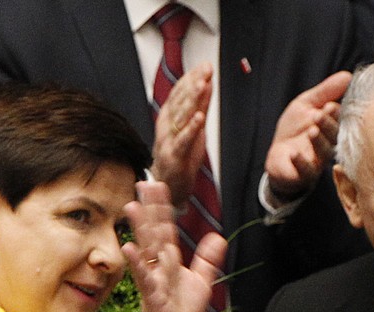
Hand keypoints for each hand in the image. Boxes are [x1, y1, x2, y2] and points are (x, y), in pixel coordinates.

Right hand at [117, 181, 226, 311]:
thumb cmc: (181, 311)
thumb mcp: (201, 281)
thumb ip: (208, 259)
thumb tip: (218, 236)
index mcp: (169, 260)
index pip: (166, 228)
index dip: (163, 207)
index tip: (158, 184)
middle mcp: (159, 265)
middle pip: (154, 231)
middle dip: (150, 207)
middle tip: (144, 181)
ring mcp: (154, 279)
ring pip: (147, 249)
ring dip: (140, 229)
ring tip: (132, 207)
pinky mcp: (153, 296)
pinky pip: (144, 277)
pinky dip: (137, 263)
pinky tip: (129, 248)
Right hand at [151, 62, 212, 207]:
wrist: (168, 183)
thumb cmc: (180, 154)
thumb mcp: (193, 126)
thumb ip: (199, 106)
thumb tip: (207, 82)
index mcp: (169, 115)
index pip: (180, 91)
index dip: (192, 77)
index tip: (205, 65)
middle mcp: (166, 124)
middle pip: (180, 100)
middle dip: (193, 83)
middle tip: (205, 70)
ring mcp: (168, 139)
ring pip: (180, 116)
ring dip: (192, 100)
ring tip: (202, 86)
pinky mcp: (174, 155)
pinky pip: (182, 140)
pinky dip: (191, 128)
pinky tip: (199, 118)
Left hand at [265, 71, 351, 200]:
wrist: (278, 156)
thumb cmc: (295, 129)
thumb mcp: (307, 104)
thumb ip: (325, 91)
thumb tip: (348, 76)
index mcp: (332, 128)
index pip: (341, 121)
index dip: (337, 115)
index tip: (332, 106)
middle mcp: (328, 145)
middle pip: (334, 137)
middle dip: (329, 125)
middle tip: (321, 114)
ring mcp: (317, 161)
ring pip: (323, 153)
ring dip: (319, 142)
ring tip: (312, 130)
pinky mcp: (303, 174)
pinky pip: (306, 171)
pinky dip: (301, 163)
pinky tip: (294, 154)